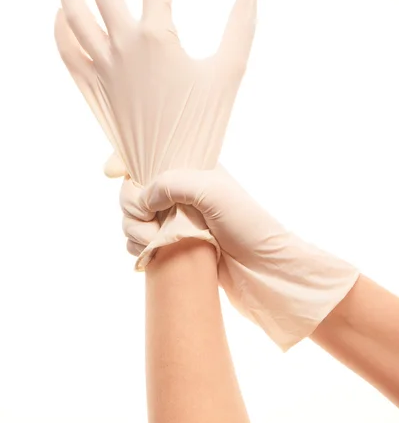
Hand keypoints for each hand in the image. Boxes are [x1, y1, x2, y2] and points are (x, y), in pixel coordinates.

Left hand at [55, 0, 256, 268]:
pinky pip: (66, 50)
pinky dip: (60, 27)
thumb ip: (240, 28)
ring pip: (72, 11)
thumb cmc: (204, 125)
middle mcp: (122, 46)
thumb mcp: (229, 73)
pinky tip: (62, 13)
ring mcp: (102, 67)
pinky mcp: (93, 87)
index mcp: (158, 38)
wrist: (172, 169)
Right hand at [120, 166, 359, 349]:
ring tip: (153, 242)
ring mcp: (174, 219)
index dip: (123, 161)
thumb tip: (143, 198)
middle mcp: (178, 192)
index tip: (110, 174)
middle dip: (131, 206)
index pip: (147, 155)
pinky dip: (137, 248)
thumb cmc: (245, 222)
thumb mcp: (211, 191)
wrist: (264, 267)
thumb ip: (172, 184)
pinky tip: (149, 254)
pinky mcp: (172, 244)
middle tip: (148, 222)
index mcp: (188, 170)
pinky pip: (139, 242)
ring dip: (133, 230)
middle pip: (132, 190)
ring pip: (132, 219)